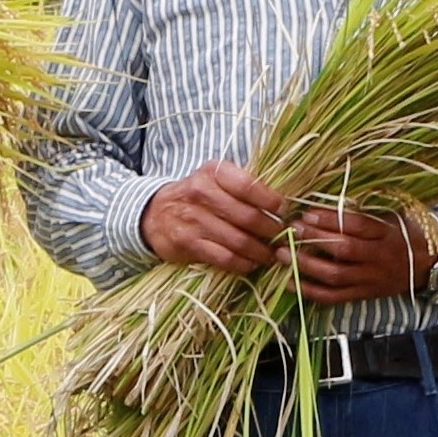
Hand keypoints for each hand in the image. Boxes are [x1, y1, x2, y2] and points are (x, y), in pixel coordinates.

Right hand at [142, 162, 289, 274]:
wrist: (153, 214)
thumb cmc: (196, 196)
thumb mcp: (215, 179)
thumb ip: (243, 186)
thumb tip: (283, 205)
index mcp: (213, 172)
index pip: (248, 185)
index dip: (271, 201)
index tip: (284, 210)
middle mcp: (201, 193)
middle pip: (248, 216)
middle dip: (272, 230)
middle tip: (283, 237)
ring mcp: (193, 219)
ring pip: (239, 240)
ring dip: (261, 251)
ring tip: (272, 254)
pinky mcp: (188, 243)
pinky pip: (225, 258)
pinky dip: (244, 264)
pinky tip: (252, 263)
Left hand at [287, 202, 429, 306]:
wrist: (426, 266)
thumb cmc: (403, 234)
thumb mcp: (391, 217)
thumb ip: (363, 212)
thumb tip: (324, 202)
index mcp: (387, 233)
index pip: (357, 225)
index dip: (331, 219)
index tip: (308, 213)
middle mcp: (379, 257)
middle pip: (344, 250)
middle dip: (314, 239)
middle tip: (291, 230)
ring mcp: (371, 279)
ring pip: (336, 275)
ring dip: (306, 265)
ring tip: (283, 254)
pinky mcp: (364, 295)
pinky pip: (334, 297)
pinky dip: (310, 291)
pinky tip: (290, 282)